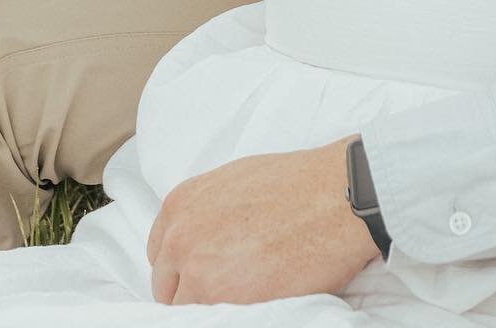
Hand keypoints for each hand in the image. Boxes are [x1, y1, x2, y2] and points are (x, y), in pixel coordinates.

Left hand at [146, 138, 379, 305]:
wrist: (334, 198)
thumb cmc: (297, 184)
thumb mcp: (234, 181)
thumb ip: (205, 212)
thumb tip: (202, 239)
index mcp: (180, 204)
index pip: (161, 255)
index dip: (184, 267)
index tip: (203, 272)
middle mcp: (179, 238)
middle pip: (168, 287)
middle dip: (194, 290)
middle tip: (230, 287)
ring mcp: (197, 273)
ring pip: (188, 310)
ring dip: (213, 306)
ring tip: (247, 293)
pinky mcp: (222, 302)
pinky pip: (214, 321)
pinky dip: (230, 317)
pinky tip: (253, 301)